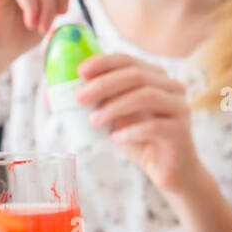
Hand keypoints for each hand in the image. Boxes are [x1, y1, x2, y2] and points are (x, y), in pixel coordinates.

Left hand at [77, 53, 201, 194]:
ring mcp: (180, 108)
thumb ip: (93, 104)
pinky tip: (115, 138)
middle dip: (104, 84)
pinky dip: (129, 131)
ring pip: (146, 96)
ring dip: (115, 106)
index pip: (128, 60)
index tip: (80, 72)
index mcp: (156, 78)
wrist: (170, 171)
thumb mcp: (113, 118)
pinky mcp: (181, 131)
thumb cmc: (140, 140)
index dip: (103, 63)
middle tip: (78, 98)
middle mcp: (172, 88)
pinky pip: (154, 126)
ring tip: (93, 120)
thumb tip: (51, 96)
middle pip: (137, 75)